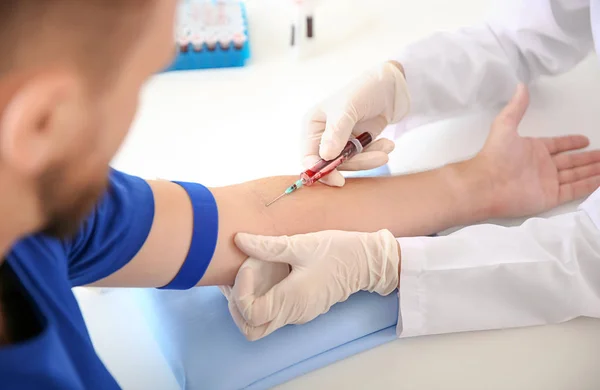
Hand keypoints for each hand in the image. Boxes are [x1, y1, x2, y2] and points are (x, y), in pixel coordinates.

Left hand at [227, 229, 398, 340]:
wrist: (368, 261)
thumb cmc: (338, 251)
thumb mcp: (301, 244)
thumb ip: (268, 246)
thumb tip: (239, 240)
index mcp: (292, 301)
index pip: (251, 314)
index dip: (241, 292)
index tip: (246, 267)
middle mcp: (294, 314)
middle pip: (251, 329)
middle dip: (237, 307)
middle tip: (236, 279)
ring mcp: (299, 313)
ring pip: (262, 322)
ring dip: (248, 302)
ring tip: (247, 272)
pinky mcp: (302, 307)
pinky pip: (275, 310)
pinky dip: (262, 297)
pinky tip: (263, 272)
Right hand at [305, 61, 409, 185]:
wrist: (390, 86)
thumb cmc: (363, 90)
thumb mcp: (348, 108)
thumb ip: (336, 132)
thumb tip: (325, 156)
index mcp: (312, 126)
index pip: (308, 157)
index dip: (319, 171)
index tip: (338, 179)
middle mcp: (323, 137)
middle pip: (331, 164)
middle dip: (356, 163)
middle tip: (378, 159)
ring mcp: (341, 143)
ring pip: (350, 164)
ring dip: (370, 158)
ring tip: (388, 146)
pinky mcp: (357, 146)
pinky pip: (363, 159)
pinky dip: (376, 154)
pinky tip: (388, 144)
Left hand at [476, 84, 599, 217]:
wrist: (486, 185)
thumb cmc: (495, 155)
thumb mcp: (505, 125)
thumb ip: (516, 107)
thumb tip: (520, 86)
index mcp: (533, 149)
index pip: (558, 145)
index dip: (571, 142)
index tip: (585, 140)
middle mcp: (542, 166)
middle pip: (571, 161)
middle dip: (588, 158)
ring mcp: (547, 182)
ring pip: (576, 175)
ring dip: (592, 170)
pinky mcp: (550, 197)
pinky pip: (575, 190)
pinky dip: (589, 185)